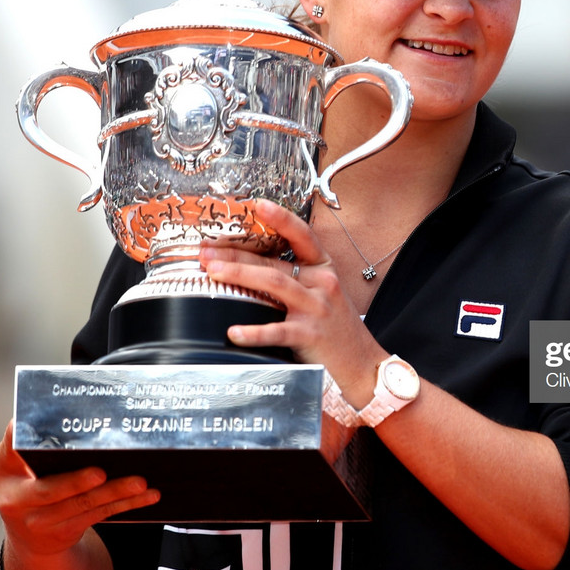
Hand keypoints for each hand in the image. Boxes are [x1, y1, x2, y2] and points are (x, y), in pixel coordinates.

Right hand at [0, 420, 159, 558]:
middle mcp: (15, 498)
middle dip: (76, 482)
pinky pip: (99, 515)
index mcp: (2, 468)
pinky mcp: (64, 532)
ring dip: (114, 492)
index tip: (51, 433)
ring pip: (82, 505)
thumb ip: (38, 440)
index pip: (14, 447)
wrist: (30, 536)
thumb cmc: (31, 482)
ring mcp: (38, 520)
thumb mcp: (20, 462)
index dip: (28, 440)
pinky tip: (147, 495)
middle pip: (49, 490)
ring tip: (138, 482)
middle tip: (100, 472)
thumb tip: (76, 407)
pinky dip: (126, 504)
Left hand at [198, 199, 386, 401]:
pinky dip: (253, 331)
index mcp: (324, 270)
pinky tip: (233, 331)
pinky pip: (276, 331)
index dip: (281, 219)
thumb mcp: (324, 295)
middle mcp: (322, 283)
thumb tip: (254, 269)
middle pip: (274, 262)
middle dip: (236, 255)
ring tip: (213, 272)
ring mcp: (316, 308)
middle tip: (207, 251)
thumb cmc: (338, 330)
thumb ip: (297, 280)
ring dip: (240, 275)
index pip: (302, 236)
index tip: (258, 205)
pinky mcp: (310, 335)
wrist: (362, 364)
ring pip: (274, 284)